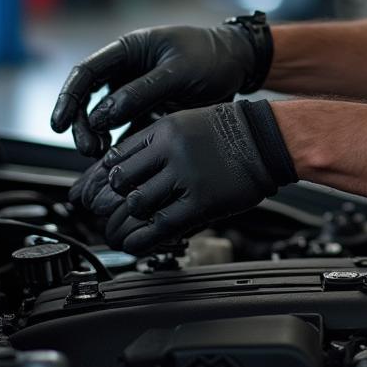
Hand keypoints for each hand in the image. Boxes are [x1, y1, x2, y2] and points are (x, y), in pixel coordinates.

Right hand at [50, 15, 272, 157]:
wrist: (241, 64)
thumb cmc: (212, 57)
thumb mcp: (178, 71)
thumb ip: (141, 92)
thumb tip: (101, 116)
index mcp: (128, 51)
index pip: (86, 73)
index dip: (67, 98)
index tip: (58, 123)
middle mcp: (127, 71)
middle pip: (89, 100)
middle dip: (83, 125)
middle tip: (90, 149)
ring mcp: (137, 93)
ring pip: (105, 119)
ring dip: (100, 138)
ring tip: (103, 158)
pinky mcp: (150, 112)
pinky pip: (127, 130)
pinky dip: (120, 146)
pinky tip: (120, 161)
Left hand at [83, 99, 296, 254]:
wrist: (269, 139)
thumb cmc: (232, 132)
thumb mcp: (187, 122)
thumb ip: (155, 144)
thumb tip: (121, 171)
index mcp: (164, 130)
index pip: (116, 158)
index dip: (101, 180)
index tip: (97, 193)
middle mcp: (171, 152)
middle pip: (120, 184)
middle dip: (109, 203)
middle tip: (106, 213)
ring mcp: (187, 178)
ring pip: (136, 206)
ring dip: (125, 222)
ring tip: (120, 230)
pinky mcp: (201, 204)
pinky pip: (159, 227)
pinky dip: (140, 240)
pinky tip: (134, 243)